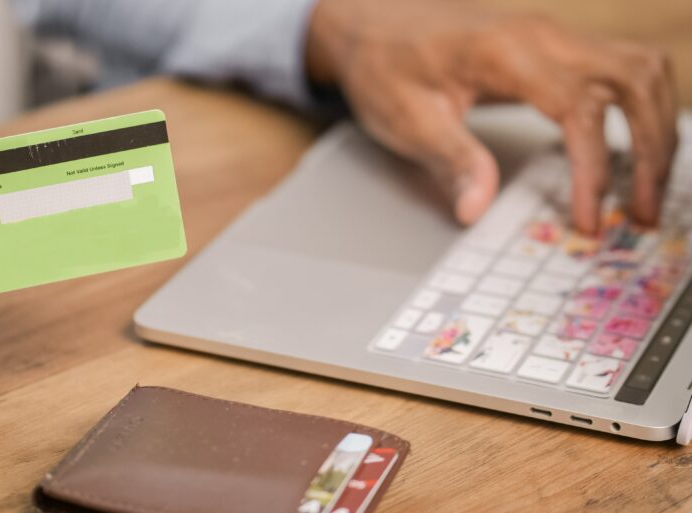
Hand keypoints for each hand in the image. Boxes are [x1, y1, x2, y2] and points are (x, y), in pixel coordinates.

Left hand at [306, 0, 677, 232]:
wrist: (370, 21)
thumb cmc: (384, 64)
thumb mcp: (407, 118)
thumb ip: (451, 159)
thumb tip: (478, 207)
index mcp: (507, 52)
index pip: (580, 110)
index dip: (594, 170)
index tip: (589, 218)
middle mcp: (543, 34)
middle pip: (635, 79)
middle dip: (653, 149)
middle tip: (645, 210)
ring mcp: (553, 34)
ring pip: (641, 67)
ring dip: (657, 125)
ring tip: (650, 185)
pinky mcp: (552, 45)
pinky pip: (622, 67)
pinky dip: (641, 106)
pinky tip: (634, 144)